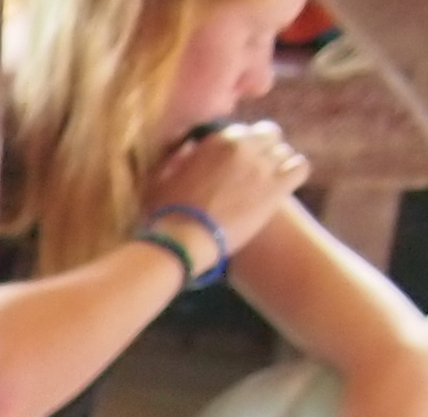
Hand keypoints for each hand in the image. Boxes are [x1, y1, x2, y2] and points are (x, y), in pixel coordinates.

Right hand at [146, 121, 308, 257]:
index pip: (239, 132)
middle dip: (263, 148)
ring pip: (284, 151)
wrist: (182, 240)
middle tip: (255, 168)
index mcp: (218, 139)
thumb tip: (188, 148)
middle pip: (267, 134)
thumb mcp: (161, 177)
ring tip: (268, 180)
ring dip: (277, 162)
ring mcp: (262, 166)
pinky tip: (285, 184)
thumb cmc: (165, 213)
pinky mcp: (277, 187)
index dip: (238, 146)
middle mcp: (244, 146)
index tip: (232, 162)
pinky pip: (300, 168)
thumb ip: (178, 157)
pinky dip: (294, 172)